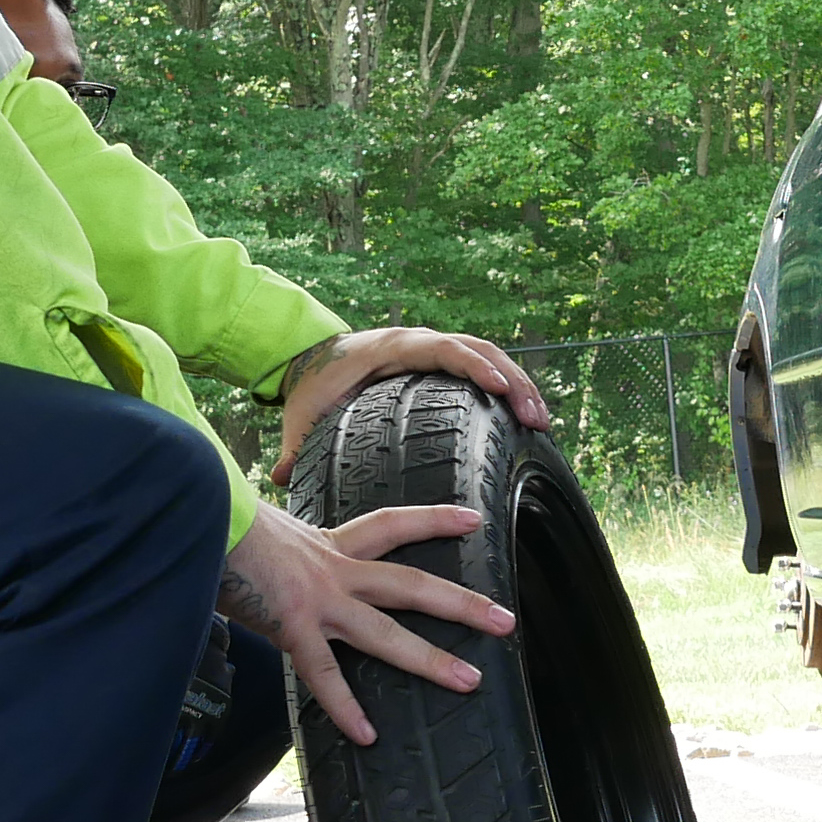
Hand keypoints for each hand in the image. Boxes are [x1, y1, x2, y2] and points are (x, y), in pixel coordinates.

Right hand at [220, 500, 515, 747]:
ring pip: (385, 632)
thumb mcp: (262, 531)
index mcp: (327, 545)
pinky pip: (324, 674)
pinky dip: (344, 707)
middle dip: (462, 603)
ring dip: (429, 659)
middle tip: (506, 621)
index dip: (433, 519)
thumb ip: (281, 550)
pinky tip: (366, 735)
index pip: (391, 525)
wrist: (194, 517)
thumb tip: (273, 560)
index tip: (473, 519)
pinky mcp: (291, 626)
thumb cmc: (219, 524)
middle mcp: (332, 569)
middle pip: (411, 584)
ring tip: (469, 682)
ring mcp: (317, 600)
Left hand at [275, 327, 550, 481]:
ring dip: (517, 384)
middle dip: (512, 380)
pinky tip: (526, 419)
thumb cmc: (312, 385)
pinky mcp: (441, 364)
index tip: (499, 387)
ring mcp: (433, 350)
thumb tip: (281, 478)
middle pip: (478, 350)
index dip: (473, 366)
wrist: (311, 356)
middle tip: (535, 417)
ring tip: (541, 421)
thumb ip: (294, 447)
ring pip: (488, 356)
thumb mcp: (303, 414)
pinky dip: (506, 387)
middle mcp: (418, 343)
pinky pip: (481, 367)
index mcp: (391, 349)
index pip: (442, 349)